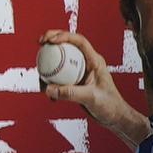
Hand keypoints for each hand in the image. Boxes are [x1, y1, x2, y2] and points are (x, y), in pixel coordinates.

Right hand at [36, 29, 150, 146]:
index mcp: (94, 60)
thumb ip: (70, 93)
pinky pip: (58, 77)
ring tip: (40, 77)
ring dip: (48, 65)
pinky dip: (50, 83)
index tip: (50, 40)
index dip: (64, 36)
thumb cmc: (109, 105)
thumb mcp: (91, 98)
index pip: (79, 41)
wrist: (113, 117)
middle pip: (67, 45)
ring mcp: (79, 71)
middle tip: (39, 42)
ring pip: (60, 61)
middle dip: (52, 39)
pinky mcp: (74, 81)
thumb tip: (48, 88)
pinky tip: (49, 95)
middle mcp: (86, 62)